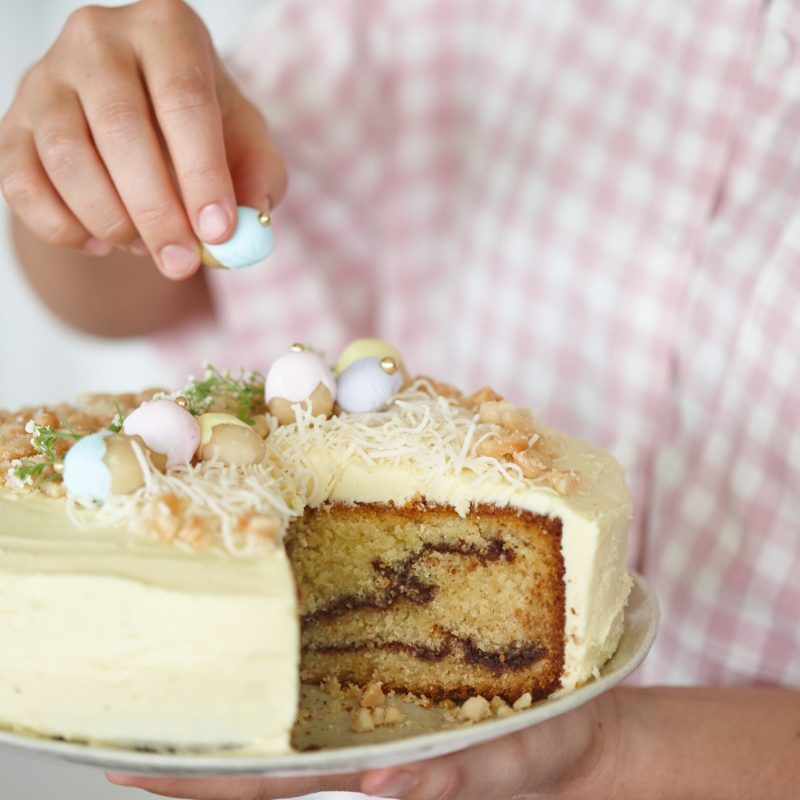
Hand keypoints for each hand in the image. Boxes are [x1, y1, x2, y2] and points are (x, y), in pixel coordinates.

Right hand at [0, 0, 285, 279]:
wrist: (136, 129)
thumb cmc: (200, 131)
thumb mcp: (245, 143)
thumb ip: (258, 178)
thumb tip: (247, 222)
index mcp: (167, 30)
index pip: (184, 98)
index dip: (202, 172)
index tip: (218, 232)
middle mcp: (98, 39)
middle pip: (122, 128)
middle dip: (157, 211)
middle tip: (182, 263)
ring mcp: (46, 79)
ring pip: (68, 158)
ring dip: (112, 220)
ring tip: (146, 248)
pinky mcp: (12, 125)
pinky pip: (22, 185)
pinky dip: (62, 228)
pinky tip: (101, 244)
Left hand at [107, 691, 620, 799]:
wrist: (577, 726)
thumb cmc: (545, 751)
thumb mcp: (507, 765)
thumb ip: (450, 778)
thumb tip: (381, 784)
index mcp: (373, 761)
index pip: (268, 782)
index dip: (199, 777)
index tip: (129, 763)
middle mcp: (356, 735)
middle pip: (258, 746)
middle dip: (191, 734)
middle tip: (121, 700)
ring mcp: (370, 704)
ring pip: (286, 706)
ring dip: (232, 687)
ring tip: (177, 641)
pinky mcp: (391, 673)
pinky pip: (331, 661)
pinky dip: (291, 645)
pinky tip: (269, 610)